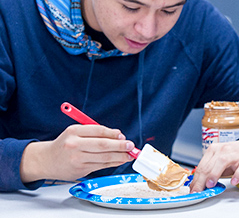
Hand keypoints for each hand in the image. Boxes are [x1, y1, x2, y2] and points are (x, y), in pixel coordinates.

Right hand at [20, 124, 134, 182]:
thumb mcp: (76, 133)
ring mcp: (77, 159)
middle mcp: (74, 145)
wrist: (46, 161)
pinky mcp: (80, 170)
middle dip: (120, 146)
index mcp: (74, 131)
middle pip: (103, 145)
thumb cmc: (65, 145)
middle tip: (130, 146)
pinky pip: (101, 166)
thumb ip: (95, 133)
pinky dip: (113, 163)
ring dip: (120, 156)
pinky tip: (120, 160)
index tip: (123, 136)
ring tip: (129, 155)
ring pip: (104, 157)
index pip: (99, 131)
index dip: (113, 134)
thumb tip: (118, 135)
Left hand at [189, 138, 238, 192]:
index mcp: (214, 150)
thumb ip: (211, 170)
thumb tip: (199, 184)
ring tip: (210, 185)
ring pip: (222, 162)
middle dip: (201, 181)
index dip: (196, 179)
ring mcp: (235, 155)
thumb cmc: (236, 156)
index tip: (193, 189)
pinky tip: (233, 181)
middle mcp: (223, 150)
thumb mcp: (221, 160)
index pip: (201, 166)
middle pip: (209, 166)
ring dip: (214, 174)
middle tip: (198, 191)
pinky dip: (237, 175)